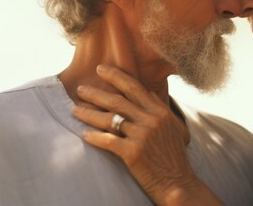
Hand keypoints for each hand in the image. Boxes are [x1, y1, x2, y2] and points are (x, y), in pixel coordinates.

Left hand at [73, 66, 221, 205]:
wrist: (177, 183)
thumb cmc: (174, 157)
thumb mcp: (175, 128)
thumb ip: (161, 109)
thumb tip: (149, 91)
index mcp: (160, 112)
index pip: (135, 88)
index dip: (116, 77)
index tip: (101, 69)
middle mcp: (151, 120)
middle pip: (118, 101)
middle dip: (96, 93)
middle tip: (80, 88)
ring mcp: (142, 136)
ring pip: (110, 119)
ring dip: (89, 113)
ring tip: (75, 109)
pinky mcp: (133, 153)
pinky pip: (108, 141)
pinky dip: (95, 137)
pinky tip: (84, 135)